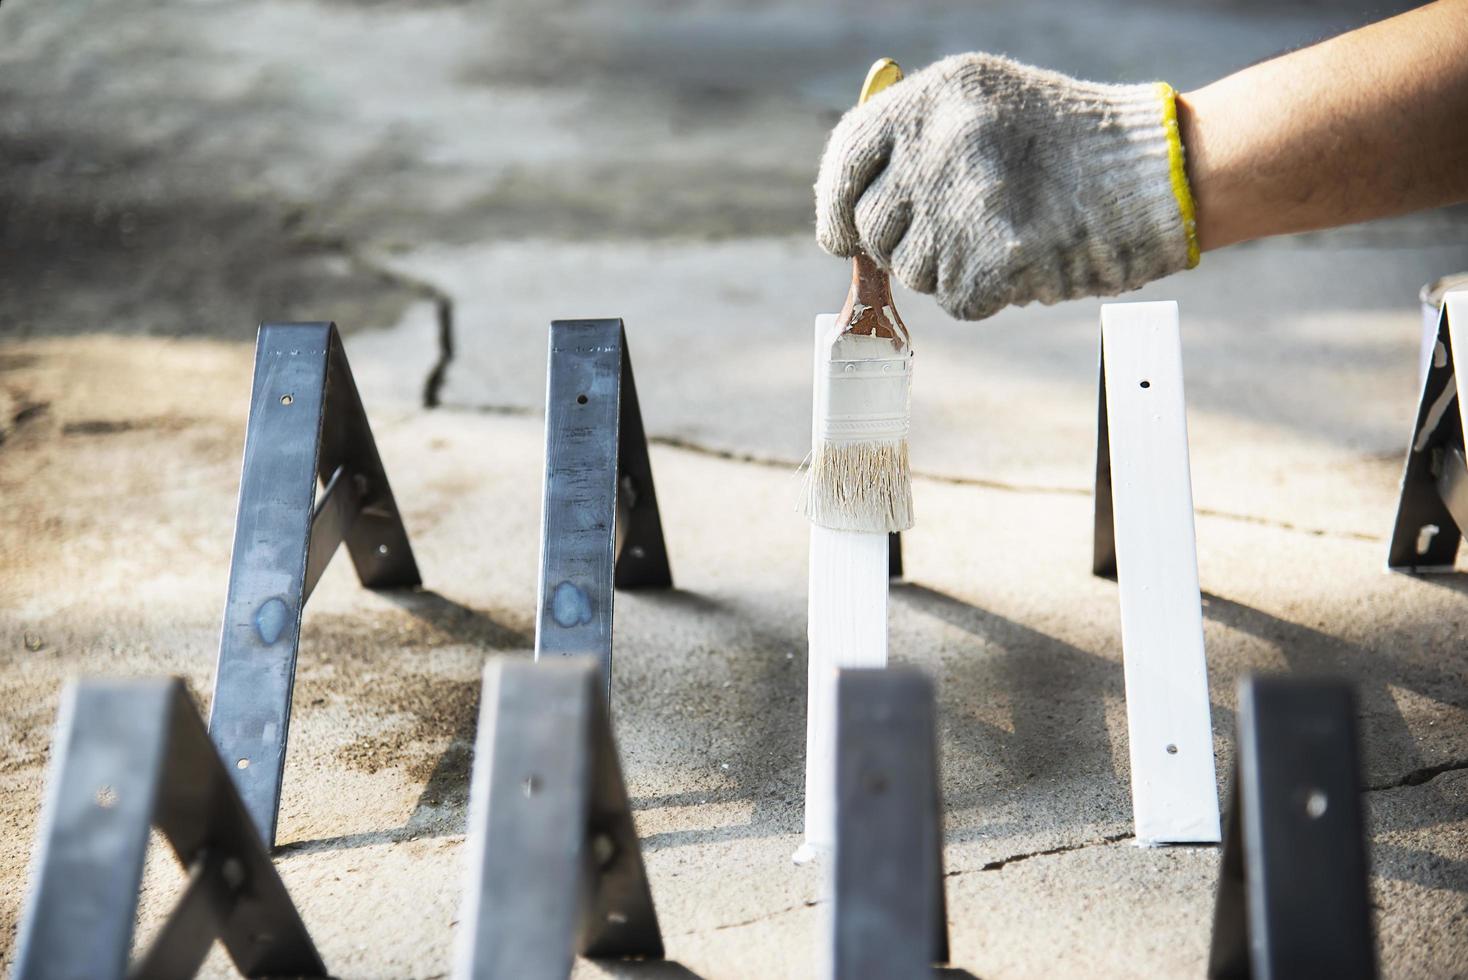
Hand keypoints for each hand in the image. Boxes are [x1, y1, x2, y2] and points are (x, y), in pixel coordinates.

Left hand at [814, 53, 1197, 319]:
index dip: (835, 207)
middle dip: (901, 244)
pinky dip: (985, 293)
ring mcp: (966, 204)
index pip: (846, 158)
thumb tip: (847, 211)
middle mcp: (940, 145)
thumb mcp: (979, 104)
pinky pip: (956, 299)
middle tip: (952, 231)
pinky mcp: (994, 260)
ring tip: (998, 234)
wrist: (1150, 173)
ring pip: (911, 271)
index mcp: (932, 98)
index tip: (841, 236)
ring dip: (946, 269)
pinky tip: (1020, 258)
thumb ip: (910, 143)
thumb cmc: (1061, 142)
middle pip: (873, 226)